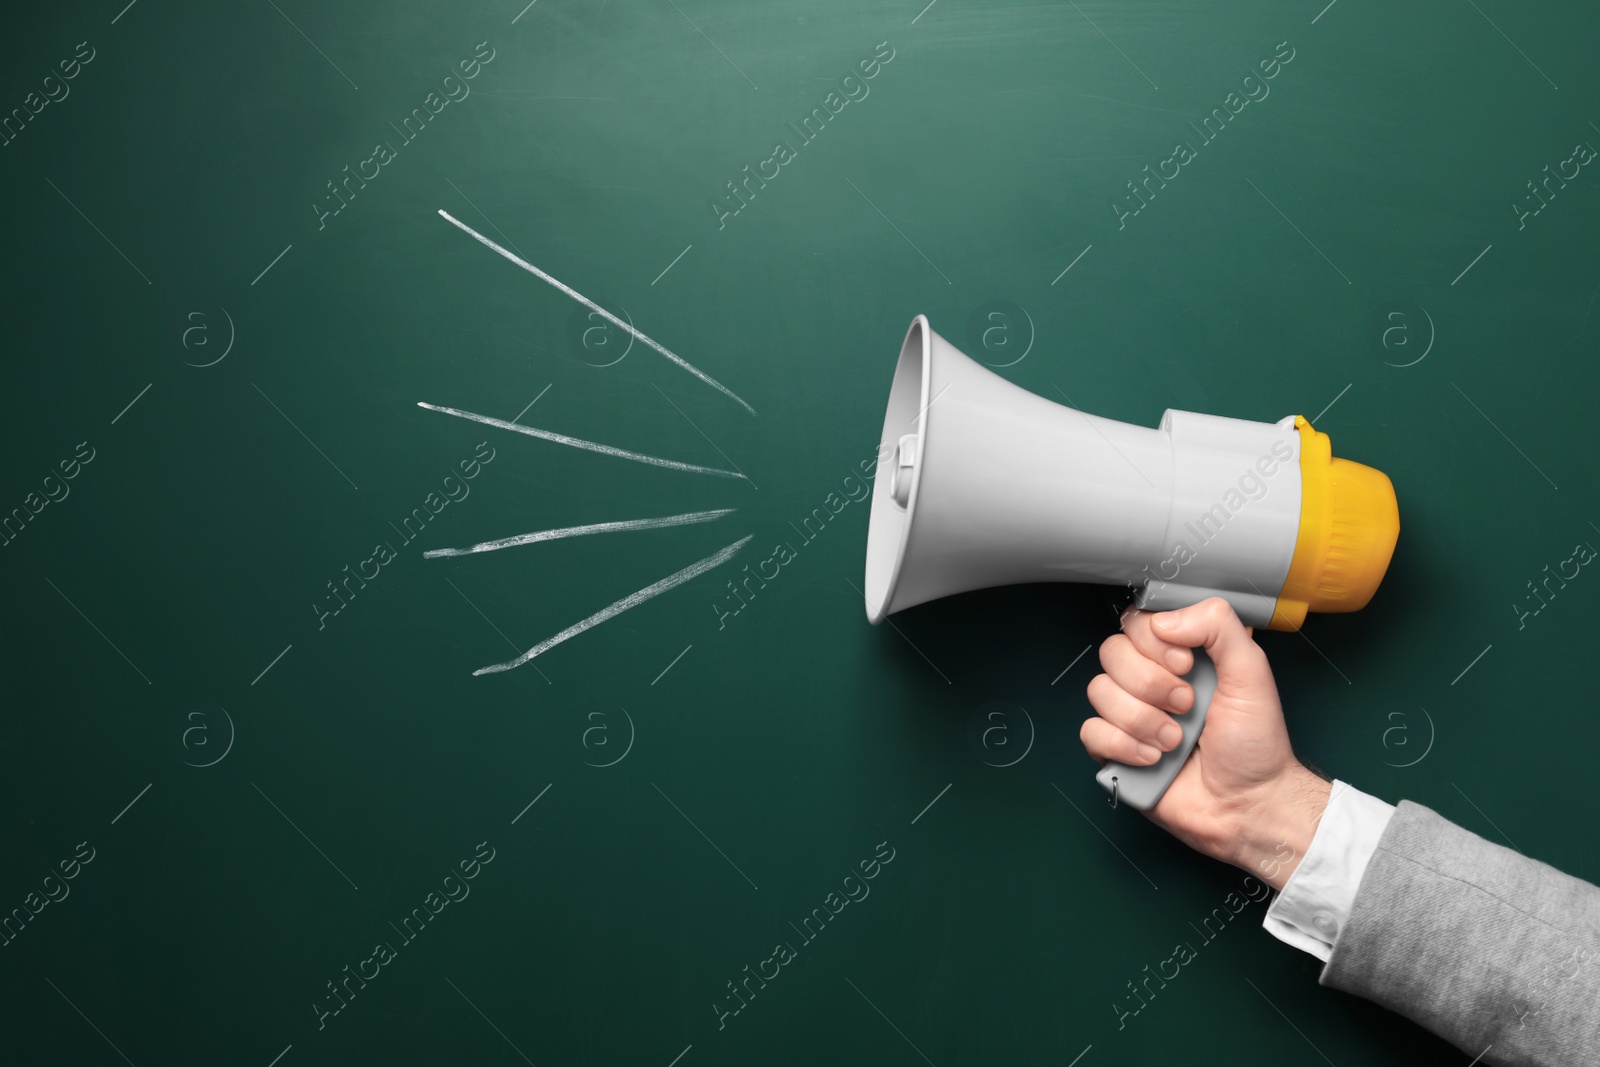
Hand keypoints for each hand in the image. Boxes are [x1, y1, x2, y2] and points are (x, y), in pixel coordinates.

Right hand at [1079, 597, 1330, 889]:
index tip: (1186, 665)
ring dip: (1142, 719)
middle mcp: (1151, 682)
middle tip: (1186, 705)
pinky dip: (1124, 746)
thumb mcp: (1251, 673)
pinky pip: (1091, 731)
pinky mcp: (1115, 751)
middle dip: (1150, 684)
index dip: (1154, 641)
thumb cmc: (1256, 746)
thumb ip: (1218, 626)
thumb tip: (1165, 620)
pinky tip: (1154, 759)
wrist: (1248, 806)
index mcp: (1180, 656)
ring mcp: (1130, 716)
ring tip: (1175, 740)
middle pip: (1111, 652)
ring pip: (1099, 691)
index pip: (1137, 623)